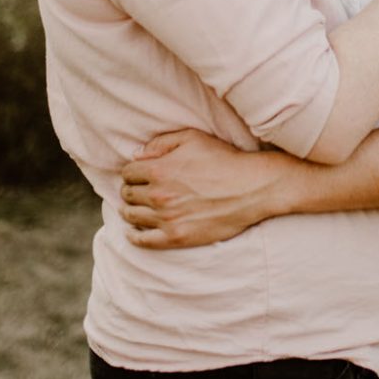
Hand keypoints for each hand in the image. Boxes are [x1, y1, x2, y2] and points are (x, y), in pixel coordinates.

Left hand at [119, 129, 288, 248]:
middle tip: (138, 191)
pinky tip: (133, 232)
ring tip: (134, 208)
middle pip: (127, 194)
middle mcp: (158, 195)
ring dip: (129, 210)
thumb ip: (161, 143)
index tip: (139, 175)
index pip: (128, 172)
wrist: (251, 188)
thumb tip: (136, 155)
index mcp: (159, 170)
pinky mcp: (176, 237)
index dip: (133, 172)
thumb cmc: (224, 159)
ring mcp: (166, 218)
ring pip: (131, 215)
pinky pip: (143, 240)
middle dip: (131, 190)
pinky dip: (134, 236)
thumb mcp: (193, 138)